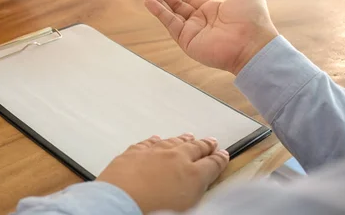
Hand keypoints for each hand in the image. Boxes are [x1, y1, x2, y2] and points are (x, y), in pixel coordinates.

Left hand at [97, 134, 228, 212]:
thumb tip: (200, 183)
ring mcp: (153, 153)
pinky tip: (157, 139)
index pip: (212, 164)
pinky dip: (155, 141)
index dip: (219, 160)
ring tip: (189, 137)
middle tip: (211, 142)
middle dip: (204, 145)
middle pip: (194, 148)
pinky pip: (147, 143)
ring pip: (172, 142)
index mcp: (193, 175)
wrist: (121, 203)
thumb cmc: (155, 211)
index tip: (223, 155)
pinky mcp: (133, 153)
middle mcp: (175, 159)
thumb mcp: (187, 206)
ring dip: (182, 140)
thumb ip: (195, 190)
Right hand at [141, 0, 277, 74]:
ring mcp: (192, 32)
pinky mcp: (187, 41)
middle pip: (174, 5)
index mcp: (211, 11)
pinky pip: (171, 24)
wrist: (253, 44)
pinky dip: (159, 13)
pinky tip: (150, 2)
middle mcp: (199, 22)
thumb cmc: (253, 19)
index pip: (186, 0)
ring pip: (169, 14)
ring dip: (156, 1)